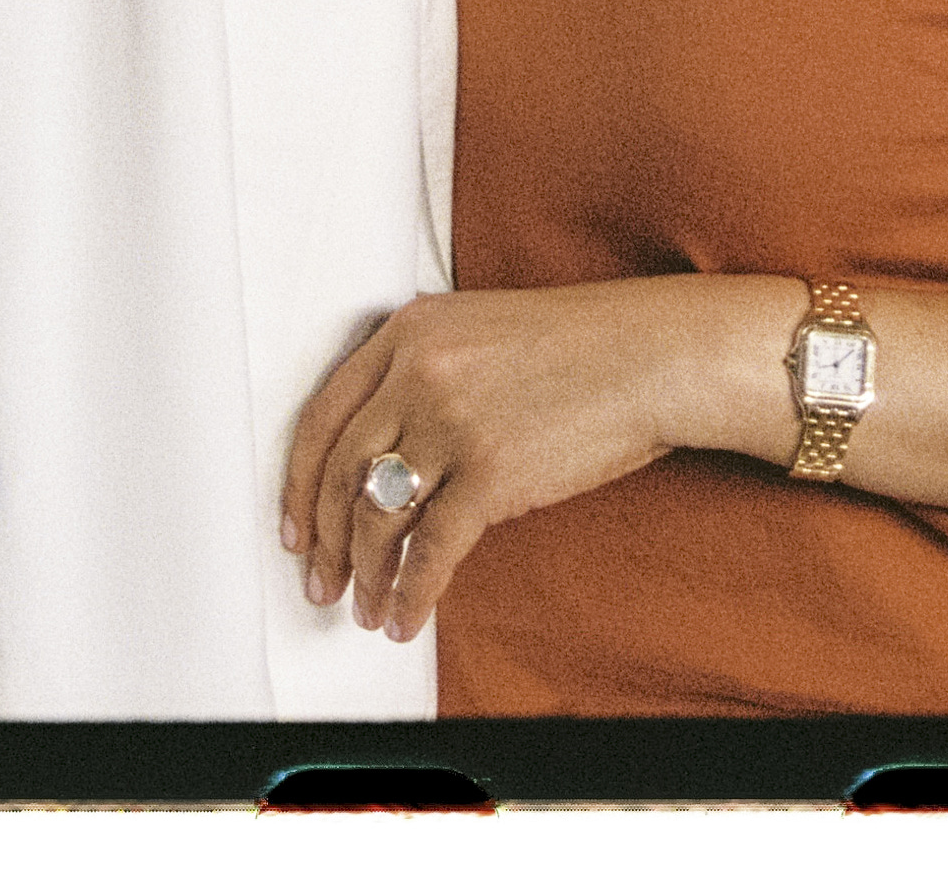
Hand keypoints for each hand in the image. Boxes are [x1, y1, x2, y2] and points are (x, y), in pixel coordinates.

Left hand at [277, 277, 780, 644]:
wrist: (654, 355)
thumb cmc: (581, 347)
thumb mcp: (479, 331)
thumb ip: (419, 374)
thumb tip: (376, 462)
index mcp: (409, 332)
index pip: (321, 417)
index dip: (297, 483)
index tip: (294, 527)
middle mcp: (419, 372)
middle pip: (338, 473)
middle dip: (323, 542)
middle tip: (320, 581)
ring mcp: (452, 423)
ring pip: (376, 519)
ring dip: (365, 576)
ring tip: (366, 607)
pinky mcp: (491, 474)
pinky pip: (430, 552)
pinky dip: (411, 594)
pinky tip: (407, 616)